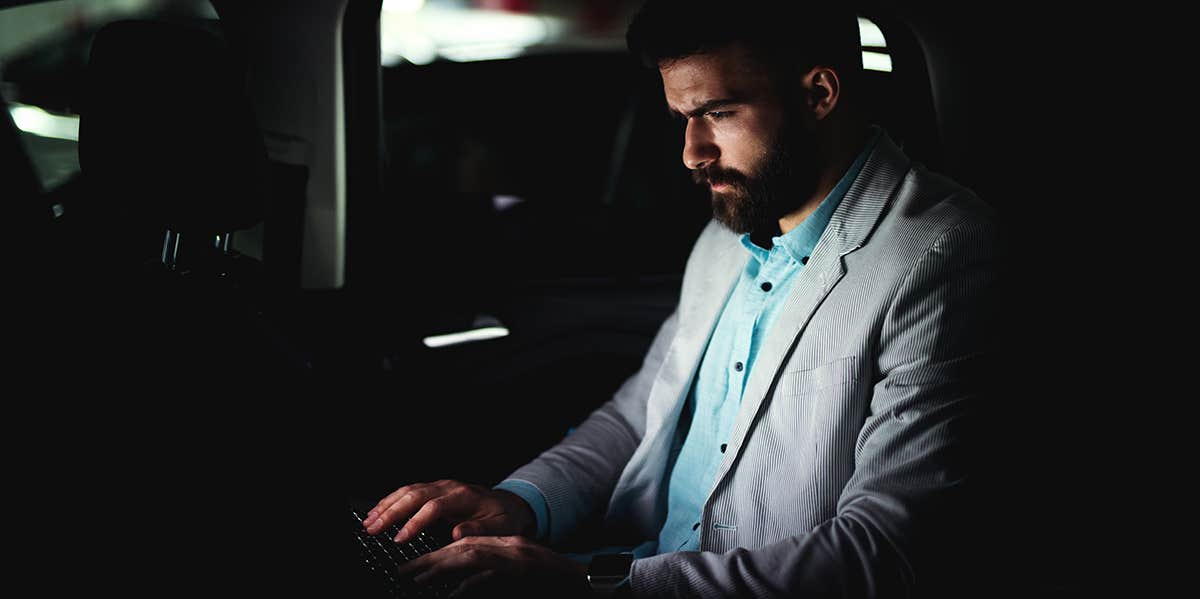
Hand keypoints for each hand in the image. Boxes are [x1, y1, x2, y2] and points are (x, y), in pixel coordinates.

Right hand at [361, 480, 534, 543]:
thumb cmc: (505, 518)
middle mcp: (450, 487)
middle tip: (373, 529)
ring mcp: (441, 486)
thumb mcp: (500, 527)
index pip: (434, 507)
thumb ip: (479, 530)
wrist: (510, 504)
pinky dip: (391, 501)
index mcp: (465, 496)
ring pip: (408, 490)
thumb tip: (457, 534)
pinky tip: (378, 511)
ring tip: (369, 522)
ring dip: (386, 505)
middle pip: (415, 495)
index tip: (399, 539)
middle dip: (391, 512)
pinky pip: (409, 491)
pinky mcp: (435, 489)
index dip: (415, 522)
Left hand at [396, 535, 589, 598]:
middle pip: (463, 546)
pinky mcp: (523, 569)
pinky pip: (490, 573)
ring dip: (442, 566)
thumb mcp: (517, 578)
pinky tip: (454, 594)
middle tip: (405, 571)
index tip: (413, 567)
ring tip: (418, 579)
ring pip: (472, 555)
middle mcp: (510, 547)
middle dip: (431, 558)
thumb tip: (456, 589)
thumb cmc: (554, 582)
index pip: (466, 543)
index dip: (437, 554)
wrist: (589, 581)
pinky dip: (470, 583)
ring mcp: (518, 557)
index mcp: (507, 546)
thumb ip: (488, 579)